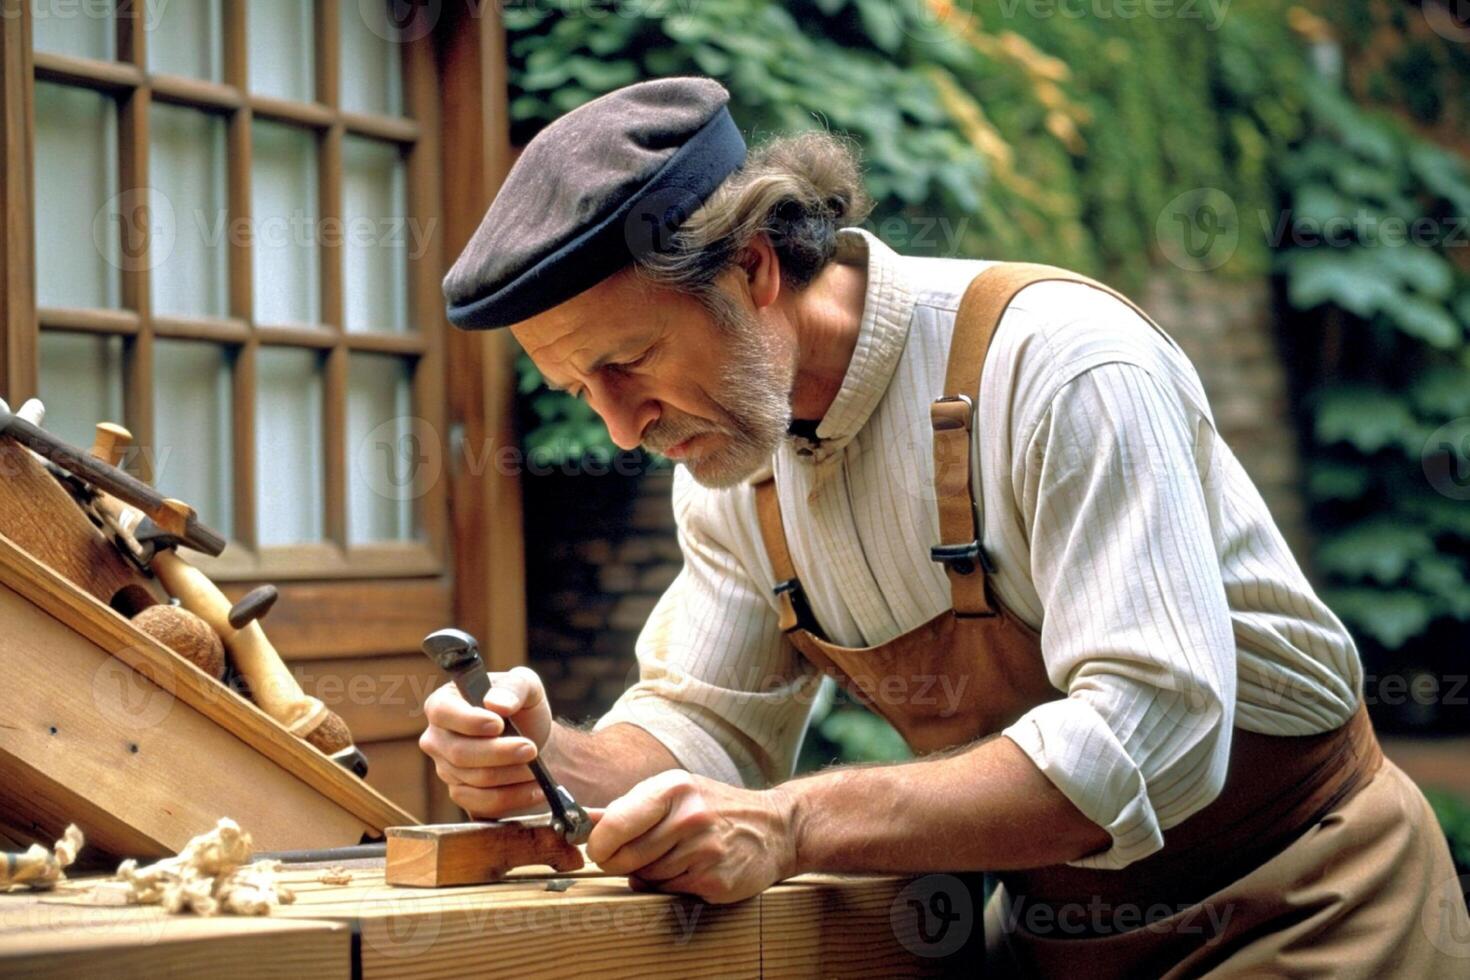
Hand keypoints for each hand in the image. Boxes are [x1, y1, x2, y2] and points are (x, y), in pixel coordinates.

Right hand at [419, 666, 554, 818]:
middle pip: (459, 752)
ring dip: (512, 773)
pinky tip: (534, 788)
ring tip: (536, 766)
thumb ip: (513, 687)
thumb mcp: (526, 686)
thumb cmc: (523, 709)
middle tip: (531, 749)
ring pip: (475, 778)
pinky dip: (514, 796)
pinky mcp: (461, 794)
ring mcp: (445, 768)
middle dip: (500, 753)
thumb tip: (496, 704)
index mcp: (444, 703)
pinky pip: (482, 802)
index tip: (499, 724)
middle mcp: (437, 738)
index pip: (442, 712)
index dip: (469, 721)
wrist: (535, 740)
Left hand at [587, 770, 797, 904]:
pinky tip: (691, 868)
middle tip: (633, 855)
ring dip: (650, 872)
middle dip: (620, 861)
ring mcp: (704, 850)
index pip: (614, 825)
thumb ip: (627, 807)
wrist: (774, 827)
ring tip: (674, 855)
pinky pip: (669, 892)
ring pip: (645, 877)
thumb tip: (580, 818)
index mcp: (673, 789)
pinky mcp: (714, 881)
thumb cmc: (715, 807)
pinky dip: (671, 885)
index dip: (598, 843)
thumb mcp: (675, 792)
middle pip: (624, 857)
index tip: (599, 847)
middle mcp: (689, 817)